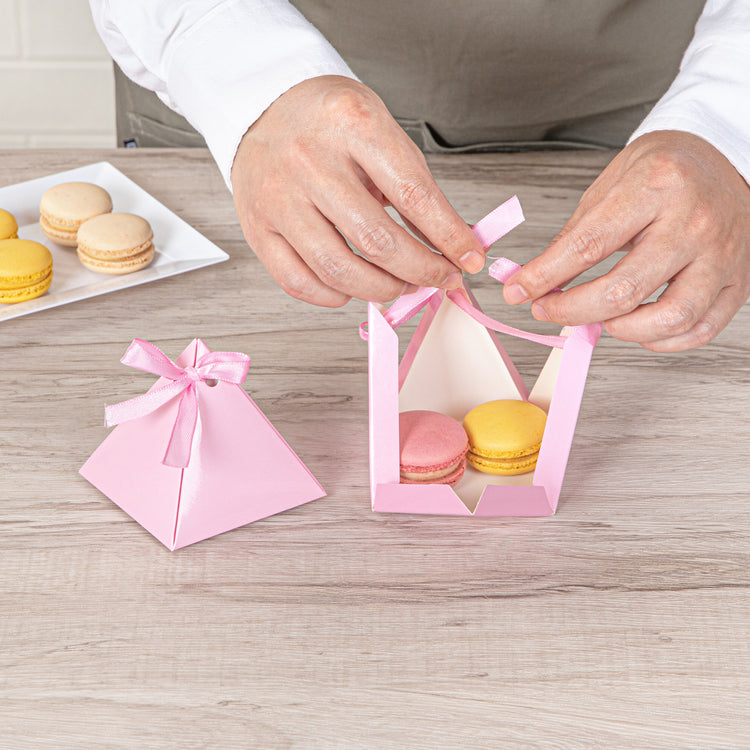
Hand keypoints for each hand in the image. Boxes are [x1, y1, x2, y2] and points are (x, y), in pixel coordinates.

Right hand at [230, 75, 484, 306]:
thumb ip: (414, 186)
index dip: (449, 237)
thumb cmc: (330, 122)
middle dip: (421, 271)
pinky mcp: (257, 228)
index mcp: (352, 125)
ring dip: (381, 289)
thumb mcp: (381, 131)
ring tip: (399, 285)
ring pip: (338, 269)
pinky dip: (334, 296)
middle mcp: (309, 161)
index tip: (468, 258)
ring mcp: (277, 198)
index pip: (414, 196)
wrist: (265, 108)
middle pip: (377, 241)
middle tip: (438, 278)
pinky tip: (352, 288)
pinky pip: (298, 282)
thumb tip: (451, 244)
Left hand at [503, 130, 749, 350]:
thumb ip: (574, 235)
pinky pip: (700, 328)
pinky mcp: (738, 279)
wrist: (721, 159)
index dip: (544, 276)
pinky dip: (661, 340)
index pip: (588, 245)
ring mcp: (722, 254)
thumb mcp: (610, 185)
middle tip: (549, 310)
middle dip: (572, 310)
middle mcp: (694, 221)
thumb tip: (535, 280)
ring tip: (598, 318)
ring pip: (670, 318)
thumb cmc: (664, 170)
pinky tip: (638, 327)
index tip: (518, 291)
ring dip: (620, 329)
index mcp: (656, 186)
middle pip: (624, 290)